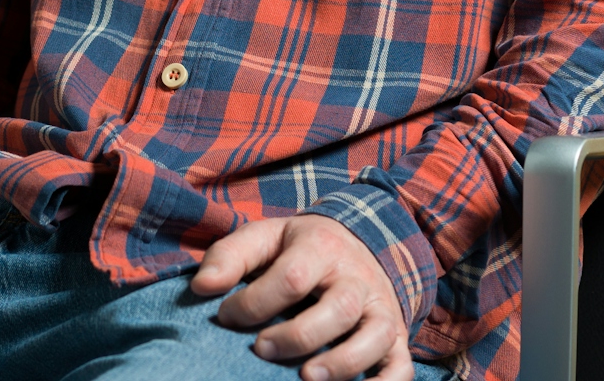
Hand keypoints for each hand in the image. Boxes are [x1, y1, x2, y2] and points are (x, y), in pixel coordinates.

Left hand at [191, 212, 412, 380]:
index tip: (225, 316)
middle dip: (298, 336)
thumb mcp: (265, 237)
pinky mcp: (395, 335)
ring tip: (307, 377)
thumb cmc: (299, 248)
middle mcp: (356, 277)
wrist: (357, 240)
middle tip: (261, 349)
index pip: (292, 276)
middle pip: (338, 308)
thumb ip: (231, 256)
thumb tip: (202, 288)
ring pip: (374, 335)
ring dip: (342, 362)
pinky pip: (401, 366)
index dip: (255, 302)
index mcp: (321, 247)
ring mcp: (379, 307)